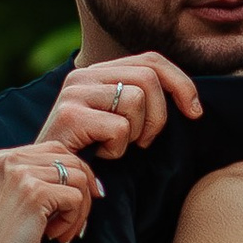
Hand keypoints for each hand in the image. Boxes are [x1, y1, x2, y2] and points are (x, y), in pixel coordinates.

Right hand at [0, 142, 103, 242]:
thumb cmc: (3, 242)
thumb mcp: (10, 198)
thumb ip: (31, 177)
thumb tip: (79, 168)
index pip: (54, 150)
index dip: (73, 174)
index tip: (77, 201)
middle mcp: (6, 160)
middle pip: (70, 159)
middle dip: (82, 190)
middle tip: (74, 220)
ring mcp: (19, 174)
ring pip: (78, 178)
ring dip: (78, 209)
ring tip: (61, 231)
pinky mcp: (34, 193)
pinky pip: (76, 198)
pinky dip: (73, 220)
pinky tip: (54, 235)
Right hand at [38, 51, 206, 166]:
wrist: (48, 182)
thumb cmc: (88, 157)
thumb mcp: (116, 122)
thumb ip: (138, 101)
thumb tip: (188, 97)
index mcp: (97, 73)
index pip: (150, 60)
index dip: (181, 83)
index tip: (195, 112)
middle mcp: (82, 76)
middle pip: (148, 77)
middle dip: (159, 116)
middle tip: (145, 142)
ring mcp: (73, 93)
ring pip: (136, 99)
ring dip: (136, 133)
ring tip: (117, 147)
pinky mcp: (69, 116)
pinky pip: (119, 127)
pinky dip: (118, 149)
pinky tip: (101, 156)